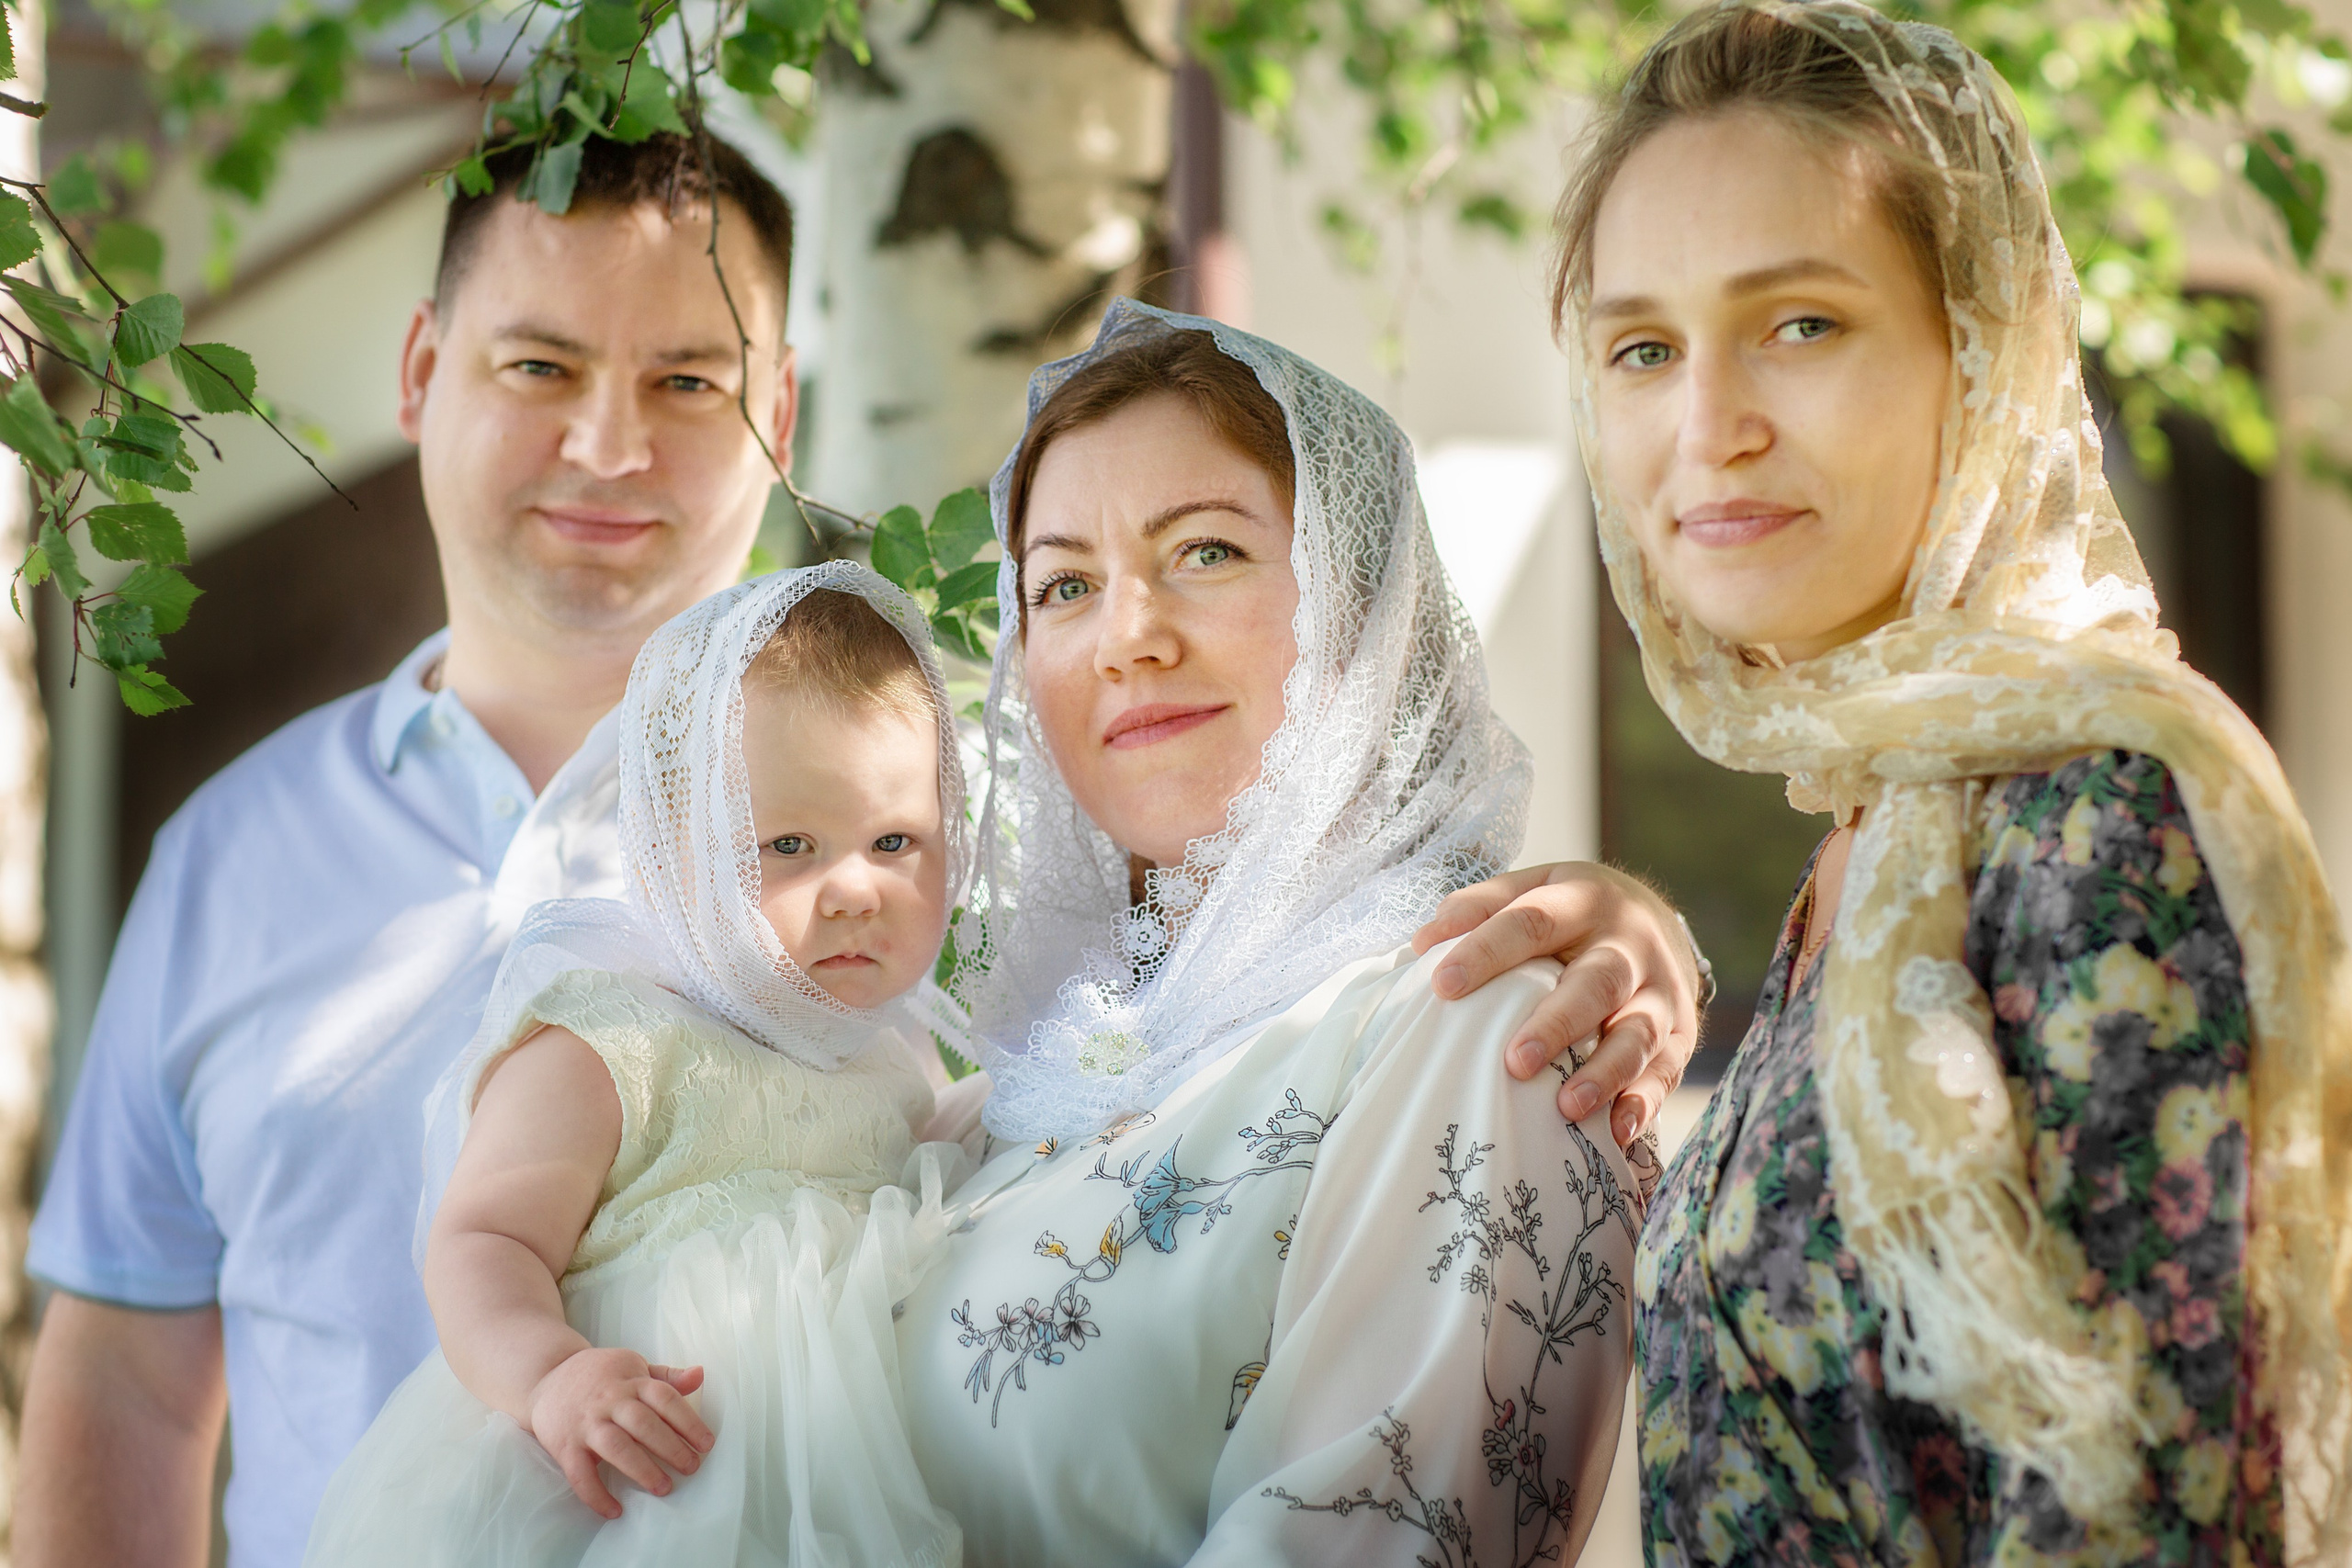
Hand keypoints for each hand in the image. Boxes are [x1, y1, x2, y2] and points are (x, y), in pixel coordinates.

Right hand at [526, 1347, 713, 1518]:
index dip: (688, 1421)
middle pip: (643, 1423)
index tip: (707, 1444)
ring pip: (616, 1446)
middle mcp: (609, 1400)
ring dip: (642, 1469)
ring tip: (664, 1488)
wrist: (545, 1377)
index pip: (664, 1398)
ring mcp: (585, 1423)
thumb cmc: (600, 1376)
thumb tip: (700, 1375)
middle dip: (670, 1447)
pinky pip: (580, 1474)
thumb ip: (666, 1376)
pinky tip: (615, 1510)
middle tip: (692, 1467)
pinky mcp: (564, 1446)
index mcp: (630, 1380)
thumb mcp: (633, 1366)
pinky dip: (596, 1495)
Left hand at [1414, 862, 1701, 1145]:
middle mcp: (1629, 944)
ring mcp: (1662, 989)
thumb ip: (1480, 907)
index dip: (1488, 951)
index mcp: (1583, 900)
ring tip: (1567, 1106)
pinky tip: (1619, 1130)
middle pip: (1598, 982)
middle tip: (1516, 1062)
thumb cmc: (1572, 914)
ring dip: (1605, 1072)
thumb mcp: (1533, 889)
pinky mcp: (1682, 1030)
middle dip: (1559, 1023)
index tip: (1443, 985)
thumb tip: (1425, 942)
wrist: (1657, 919)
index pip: (1533, 922)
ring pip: (1640, 1032)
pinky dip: (1646, 1100)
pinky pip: (1668, 1068)